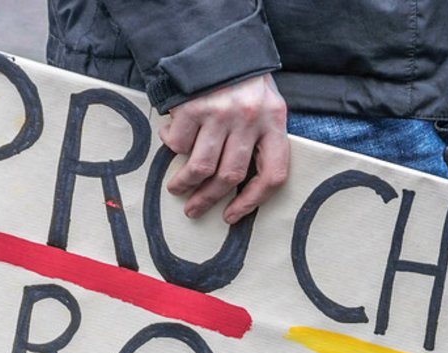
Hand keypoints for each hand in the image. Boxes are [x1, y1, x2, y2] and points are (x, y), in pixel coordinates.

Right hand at [159, 73, 288, 223]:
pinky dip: (172, 147)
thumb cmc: (244, 81)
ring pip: (201, 165)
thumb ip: (260, 139)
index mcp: (275, 121)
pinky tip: (171, 142)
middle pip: (230, 175)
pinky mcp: (194, 106)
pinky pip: (180, 142)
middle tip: (195, 209)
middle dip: (209, 198)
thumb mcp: (266, 105)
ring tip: (177, 188)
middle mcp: (250, 119)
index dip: (252, 201)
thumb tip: (239, 184)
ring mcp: (221, 113)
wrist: (220, 42)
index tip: (232, 215)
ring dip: (185, 183)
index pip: (272, 175)